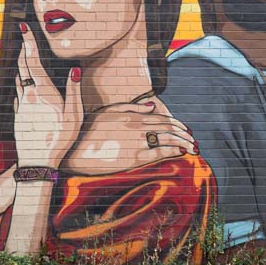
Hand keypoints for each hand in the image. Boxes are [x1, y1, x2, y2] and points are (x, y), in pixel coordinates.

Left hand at [13, 25, 84, 167]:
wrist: (37, 162)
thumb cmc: (59, 138)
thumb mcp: (74, 114)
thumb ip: (74, 90)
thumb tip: (75, 69)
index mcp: (43, 91)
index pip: (34, 60)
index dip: (30, 43)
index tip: (25, 28)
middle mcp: (29, 94)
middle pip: (23, 66)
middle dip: (24, 49)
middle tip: (23, 35)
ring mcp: (21, 105)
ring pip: (18, 78)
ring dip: (20, 63)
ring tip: (22, 54)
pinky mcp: (18, 115)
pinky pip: (17, 93)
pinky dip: (19, 82)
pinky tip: (21, 83)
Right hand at [62, 100, 195, 175]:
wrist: (72, 150)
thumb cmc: (86, 130)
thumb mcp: (106, 111)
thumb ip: (130, 107)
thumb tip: (152, 106)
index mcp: (131, 114)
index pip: (162, 118)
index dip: (177, 124)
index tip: (185, 129)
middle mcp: (136, 126)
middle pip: (168, 128)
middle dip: (184, 134)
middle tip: (193, 140)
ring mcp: (135, 141)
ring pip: (167, 139)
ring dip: (183, 142)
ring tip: (192, 148)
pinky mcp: (132, 158)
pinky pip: (158, 153)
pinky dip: (173, 151)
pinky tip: (181, 153)